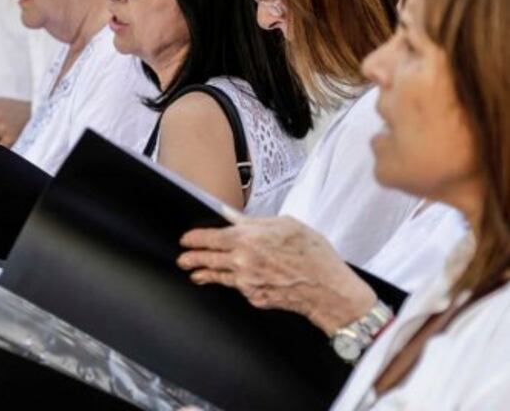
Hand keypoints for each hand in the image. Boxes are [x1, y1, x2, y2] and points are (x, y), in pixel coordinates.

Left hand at [177, 215, 376, 334]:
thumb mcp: (286, 225)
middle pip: (207, 259)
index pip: (210, 238)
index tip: (186, 239)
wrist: (328, 289)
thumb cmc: (313, 254)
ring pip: (217, 276)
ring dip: (203, 274)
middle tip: (182, 259)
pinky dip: (233, 283)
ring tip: (194, 274)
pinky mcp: (254, 297)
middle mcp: (242, 261)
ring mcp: (246, 282)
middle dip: (191, 258)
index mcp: (247, 239)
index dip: (194, 239)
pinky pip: (238, 287)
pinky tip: (228, 281)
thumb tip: (230, 214)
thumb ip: (253, 221)